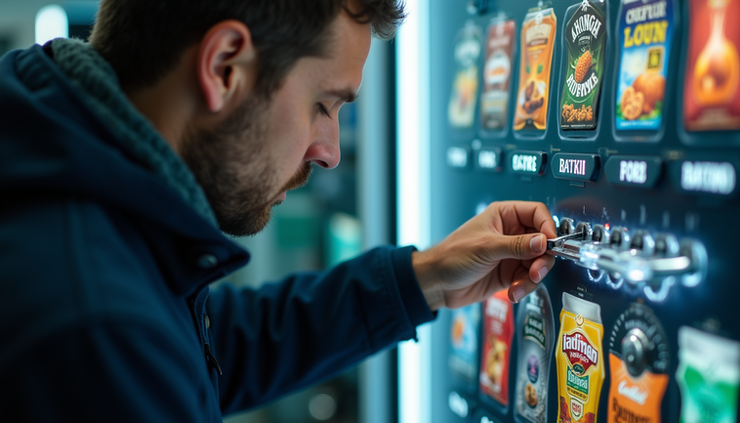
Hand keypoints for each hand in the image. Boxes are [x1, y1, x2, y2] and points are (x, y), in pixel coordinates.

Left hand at [412, 201, 556, 309]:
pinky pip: (528, 278)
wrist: (437, 283)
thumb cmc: (451, 256)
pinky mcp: (509, 273)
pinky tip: (512, 292)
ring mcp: (511, 254)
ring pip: (538, 263)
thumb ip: (517, 245)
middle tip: (535, 271)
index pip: (537, 213)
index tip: (551, 243)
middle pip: (543, 241)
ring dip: (532, 277)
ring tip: (518, 285)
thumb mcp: (486, 247)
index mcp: (503, 216)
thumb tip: (543, 242)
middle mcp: (510, 233)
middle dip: (542, 258)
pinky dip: (524, 287)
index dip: (547, 227)